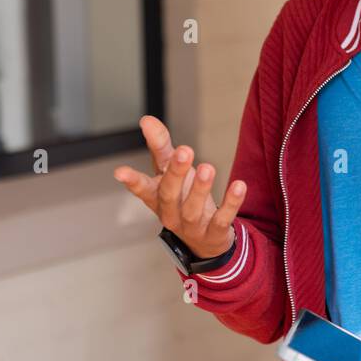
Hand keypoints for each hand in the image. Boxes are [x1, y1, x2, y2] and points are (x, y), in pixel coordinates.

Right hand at [113, 115, 245, 259]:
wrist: (205, 241)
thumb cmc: (182, 198)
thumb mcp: (170, 172)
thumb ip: (160, 146)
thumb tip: (146, 120)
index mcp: (157, 197)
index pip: (142, 189)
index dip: (132, 181)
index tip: (120, 171)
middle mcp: (170, 213)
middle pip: (169, 195)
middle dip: (176, 173)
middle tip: (184, 150)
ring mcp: (191, 226)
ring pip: (192, 209)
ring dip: (200, 188)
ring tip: (209, 167)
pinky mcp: (214, 233)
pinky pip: (222, 219)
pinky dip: (231, 204)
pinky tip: (239, 186)